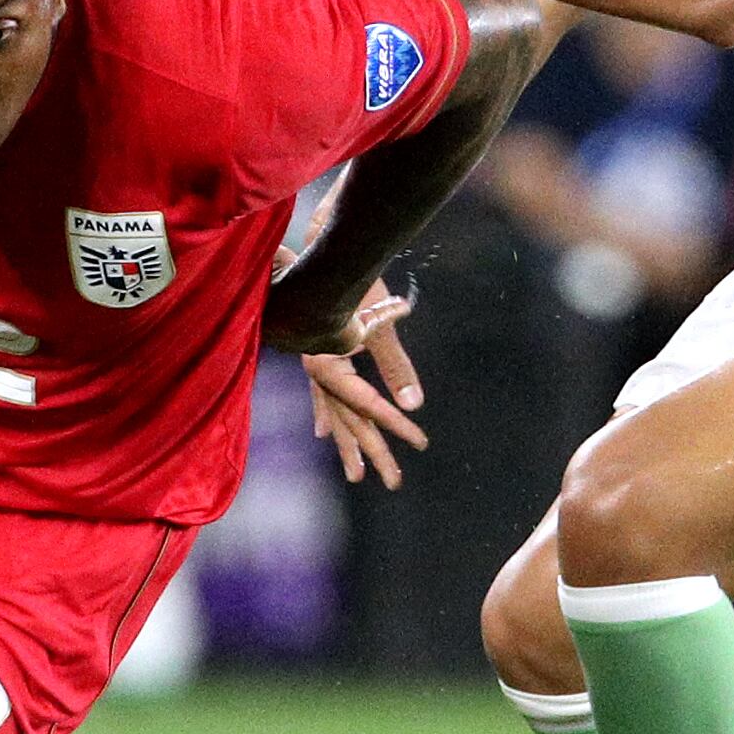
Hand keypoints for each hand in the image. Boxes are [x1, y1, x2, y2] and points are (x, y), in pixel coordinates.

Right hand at [283, 279, 427, 488]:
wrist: (312, 251)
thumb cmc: (345, 279)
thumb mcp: (376, 319)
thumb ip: (393, 362)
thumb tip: (415, 403)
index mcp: (328, 366)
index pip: (368, 406)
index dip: (396, 426)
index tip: (420, 443)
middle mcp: (318, 370)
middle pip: (349, 420)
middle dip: (373, 451)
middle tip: (395, 482)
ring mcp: (314, 364)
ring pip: (334, 414)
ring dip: (348, 443)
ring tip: (358, 475)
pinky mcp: (314, 355)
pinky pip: (322, 396)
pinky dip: (326, 416)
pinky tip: (322, 434)